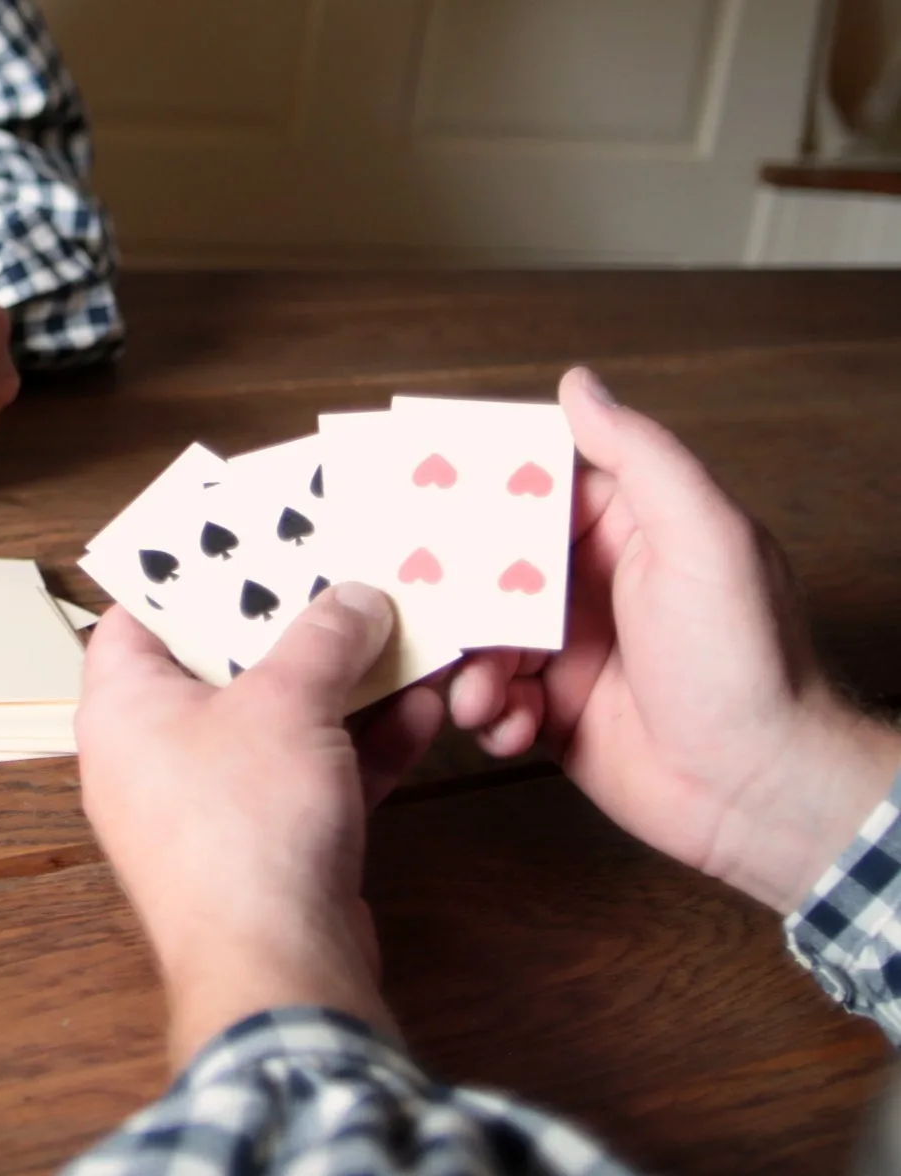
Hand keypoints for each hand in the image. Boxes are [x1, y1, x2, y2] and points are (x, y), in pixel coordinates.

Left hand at [75, 587, 443, 1068]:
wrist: (278, 966)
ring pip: (279, 722)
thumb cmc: (247, 822)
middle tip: (344, 574)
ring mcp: (211, 804)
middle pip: (223, 665)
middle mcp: (155, 753)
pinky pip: (311, 775)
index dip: (188, 573)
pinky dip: (360, 746)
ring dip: (345, 684)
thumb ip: (325, 636)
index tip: (246, 539)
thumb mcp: (290, 701)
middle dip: (293, 625)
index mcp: (125, 706)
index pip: (138, 615)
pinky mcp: (265, 845)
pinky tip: (423, 710)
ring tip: (403, 632)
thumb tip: (356, 596)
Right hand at [448, 367, 900, 911]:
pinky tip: (509, 726)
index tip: (417, 486)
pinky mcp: (553, 714)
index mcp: (626, 529)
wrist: (761, 793)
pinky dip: (488, 715)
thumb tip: (578, 383)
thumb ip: (639, 456)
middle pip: (489, 568)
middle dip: (452, 590)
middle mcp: (591, 585)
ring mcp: (569, 651)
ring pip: (480, 639)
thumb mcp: (700, 536)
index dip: (475, 490)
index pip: (533, 490)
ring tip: (477, 692)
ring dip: (468, 666)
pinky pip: (492, 701)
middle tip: (414, 602)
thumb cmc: (744, 659)